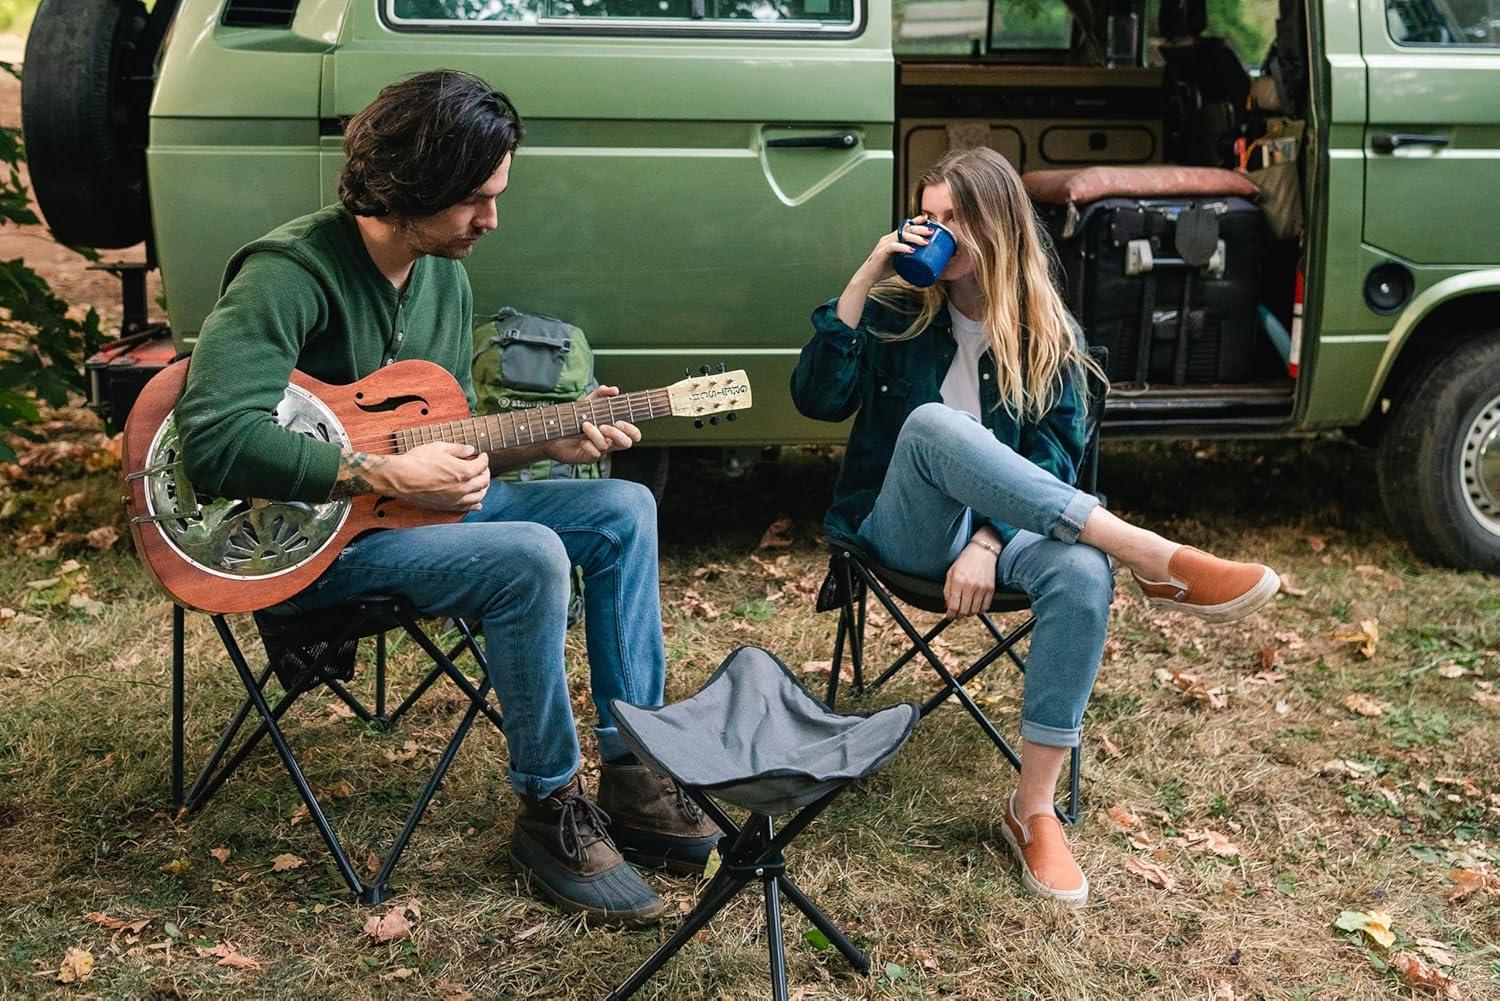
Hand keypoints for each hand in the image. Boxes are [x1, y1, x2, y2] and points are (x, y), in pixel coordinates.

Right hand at [368, 440, 490, 511]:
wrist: (400, 478)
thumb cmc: (417, 461)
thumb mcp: (438, 447)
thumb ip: (458, 449)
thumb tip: (471, 450)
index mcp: (463, 471)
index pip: (482, 466)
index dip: (484, 459)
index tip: (482, 455)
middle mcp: (462, 488)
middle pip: (483, 482)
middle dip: (486, 473)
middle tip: (483, 468)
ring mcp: (455, 499)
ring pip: (478, 497)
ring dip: (483, 489)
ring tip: (481, 483)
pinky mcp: (447, 506)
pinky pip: (466, 508)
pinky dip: (475, 505)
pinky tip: (478, 504)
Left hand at [544, 385, 641, 464]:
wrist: (556, 431)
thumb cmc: (576, 417)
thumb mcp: (589, 402)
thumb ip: (601, 394)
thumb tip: (614, 390)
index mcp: (615, 430)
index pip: (634, 435)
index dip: (631, 430)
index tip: (619, 421)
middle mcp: (610, 442)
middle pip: (626, 444)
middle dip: (617, 434)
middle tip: (603, 426)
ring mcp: (600, 450)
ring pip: (606, 446)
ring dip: (595, 434)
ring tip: (584, 425)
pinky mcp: (589, 457)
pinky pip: (595, 455)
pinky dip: (589, 446)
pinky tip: (581, 441)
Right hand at [854, 216, 929, 283]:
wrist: (868, 277)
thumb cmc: (883, 270)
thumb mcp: (899, 262)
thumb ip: (909, 258)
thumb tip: (925, 262)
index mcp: (893, 239)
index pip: (906, 226)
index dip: (916, 221)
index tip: (927, 220)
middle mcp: (888, 238)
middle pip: (906, 228)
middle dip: (920, 228)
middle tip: (931, 232)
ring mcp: (884, 244)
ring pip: (901, 235)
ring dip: (914, 238)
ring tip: (925, 242)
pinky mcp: (881, 252)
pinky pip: (893, 246)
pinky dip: (903, 248)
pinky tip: (912, 250)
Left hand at [943, 538, 998, 617]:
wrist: (983, 551)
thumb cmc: (965, 560)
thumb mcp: (951, 572)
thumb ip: (947, 590)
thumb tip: (947, 606)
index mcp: (958, 581)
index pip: (953, 606)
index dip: (950, 614)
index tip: (949, 615)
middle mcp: (970, 586)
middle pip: (964, 611)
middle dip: (958, 615)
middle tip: (956, 614)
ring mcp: (982, 588)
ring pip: (975, 611)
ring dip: (969, 613)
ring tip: (965, 609)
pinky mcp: (990, 589)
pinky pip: (985, 607)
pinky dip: (979, 610)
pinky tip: (975, 606)